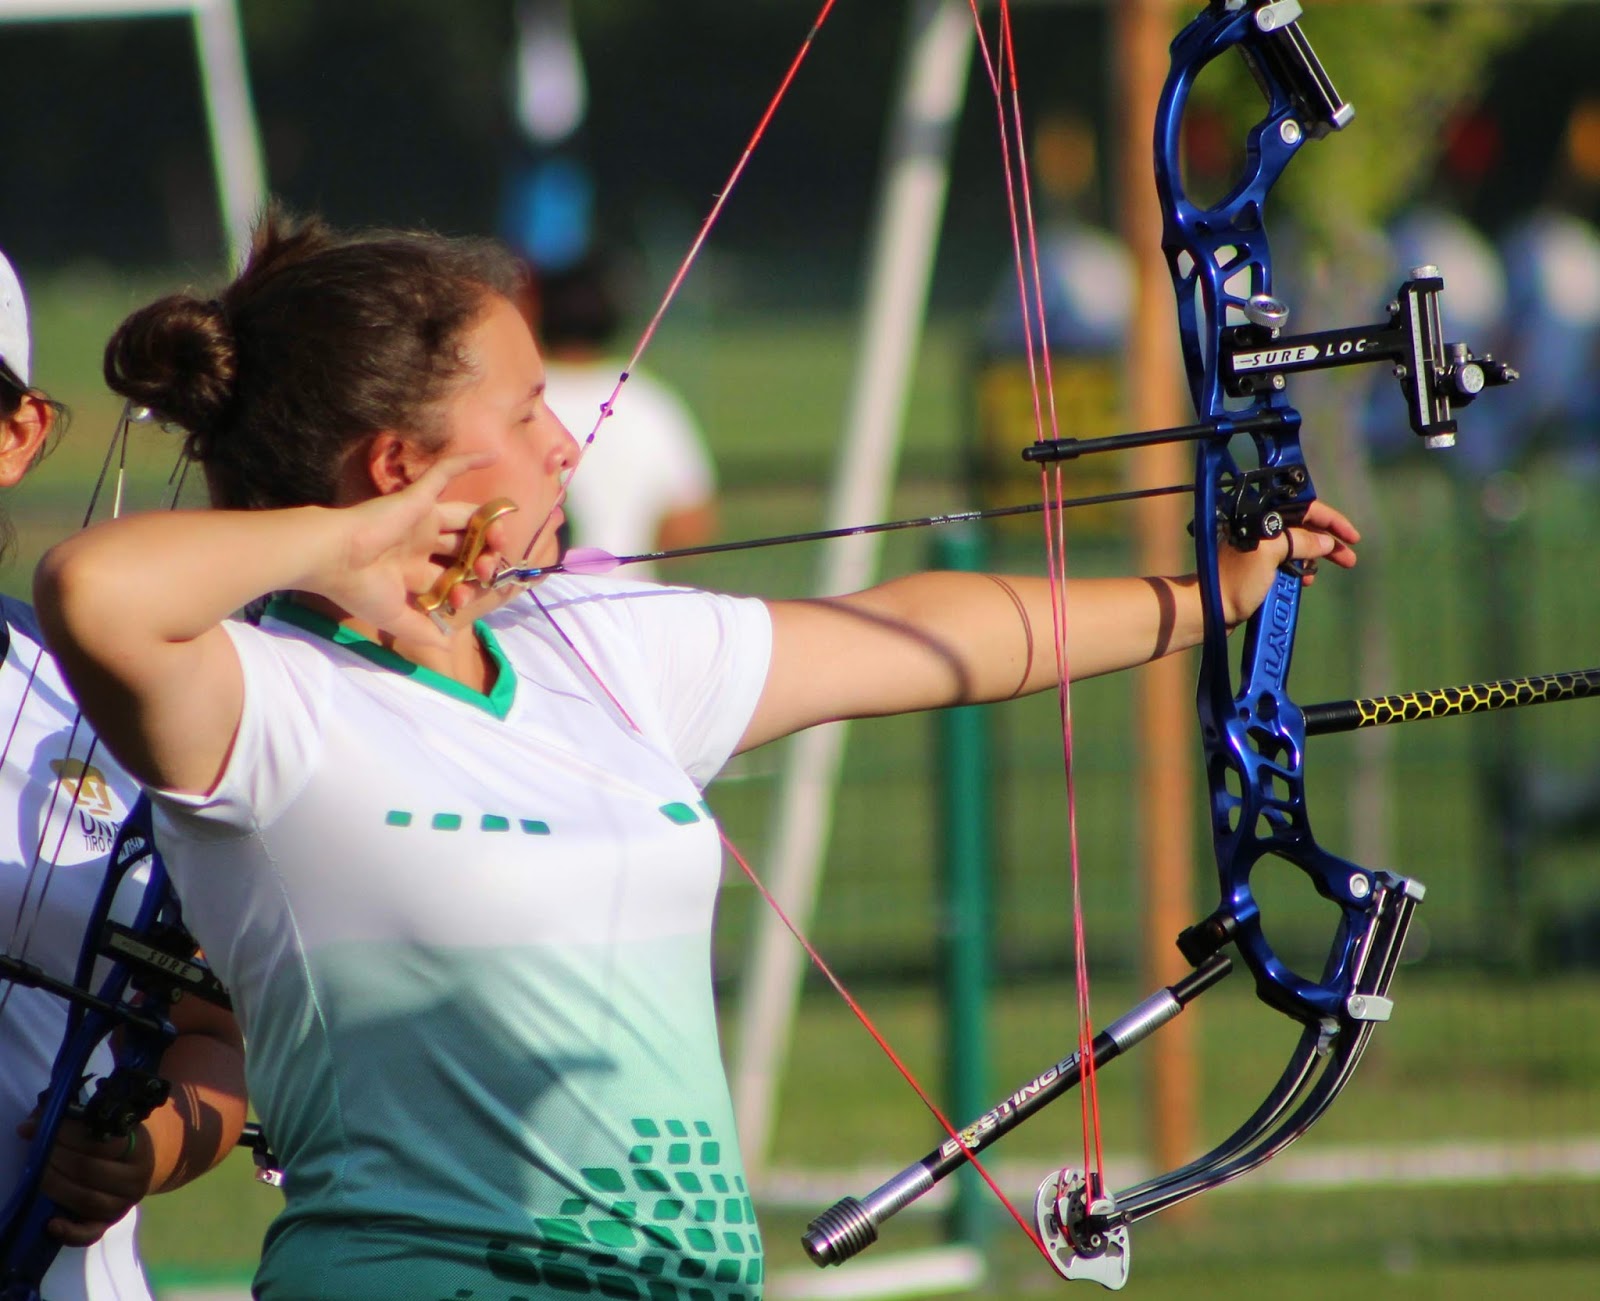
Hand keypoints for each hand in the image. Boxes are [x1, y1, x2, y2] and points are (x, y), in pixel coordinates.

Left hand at [16, 1113, 153, 1247]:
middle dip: (57, 1160)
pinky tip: (51, 1224)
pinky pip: (90, 1234)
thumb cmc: (116, 1142)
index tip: (44, 1129)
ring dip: (56, 1187)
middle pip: (89, 1170)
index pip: (102, 1142)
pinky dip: (70, 1232)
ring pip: (87, 1200)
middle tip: (39, 1152)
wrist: (136, 1168)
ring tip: (38, 1175)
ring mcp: (124, 1204)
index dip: (69, 1135)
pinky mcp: (109, 1224)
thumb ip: (72, 1121)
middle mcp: (136, 1178)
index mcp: (139, 1148)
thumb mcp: (106, 1127)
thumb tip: (29, 1126)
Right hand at [318, 453, 514, 641]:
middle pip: (464, 547)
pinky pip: (445, 473)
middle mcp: (420, 544)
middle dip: (483, 558)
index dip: (467, 588)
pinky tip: (491, 456)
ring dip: (487, 524)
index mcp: (413, 571)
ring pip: (466, 517)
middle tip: (490, 566)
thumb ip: (421, 631)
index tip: (464, 600)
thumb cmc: (358, 588)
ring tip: (502, 533)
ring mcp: (420, 519)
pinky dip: (468, 463)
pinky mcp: (417, 498)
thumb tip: (446, 643)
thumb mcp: (394, 618)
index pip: (451, 577)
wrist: (332, 558)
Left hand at [1218, 499, 1359, 626]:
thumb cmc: (1235, 579)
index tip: (1352, 536)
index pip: (1305, 508)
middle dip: (1329, 541)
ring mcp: (1260, 547)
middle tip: (1350, 559)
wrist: (1210, 608)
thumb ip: (1301, 542)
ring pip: (1298, 545)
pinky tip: (1306, 579)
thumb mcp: (1271, 554)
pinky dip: (1301, 568)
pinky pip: (1288, 561)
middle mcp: (1261, 528)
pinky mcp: (1258, 566)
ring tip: (1327, 571)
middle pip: (1305, 527)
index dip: (1331, 520)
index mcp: (1262, 517)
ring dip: (1316, 556)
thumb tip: (1326, 542)